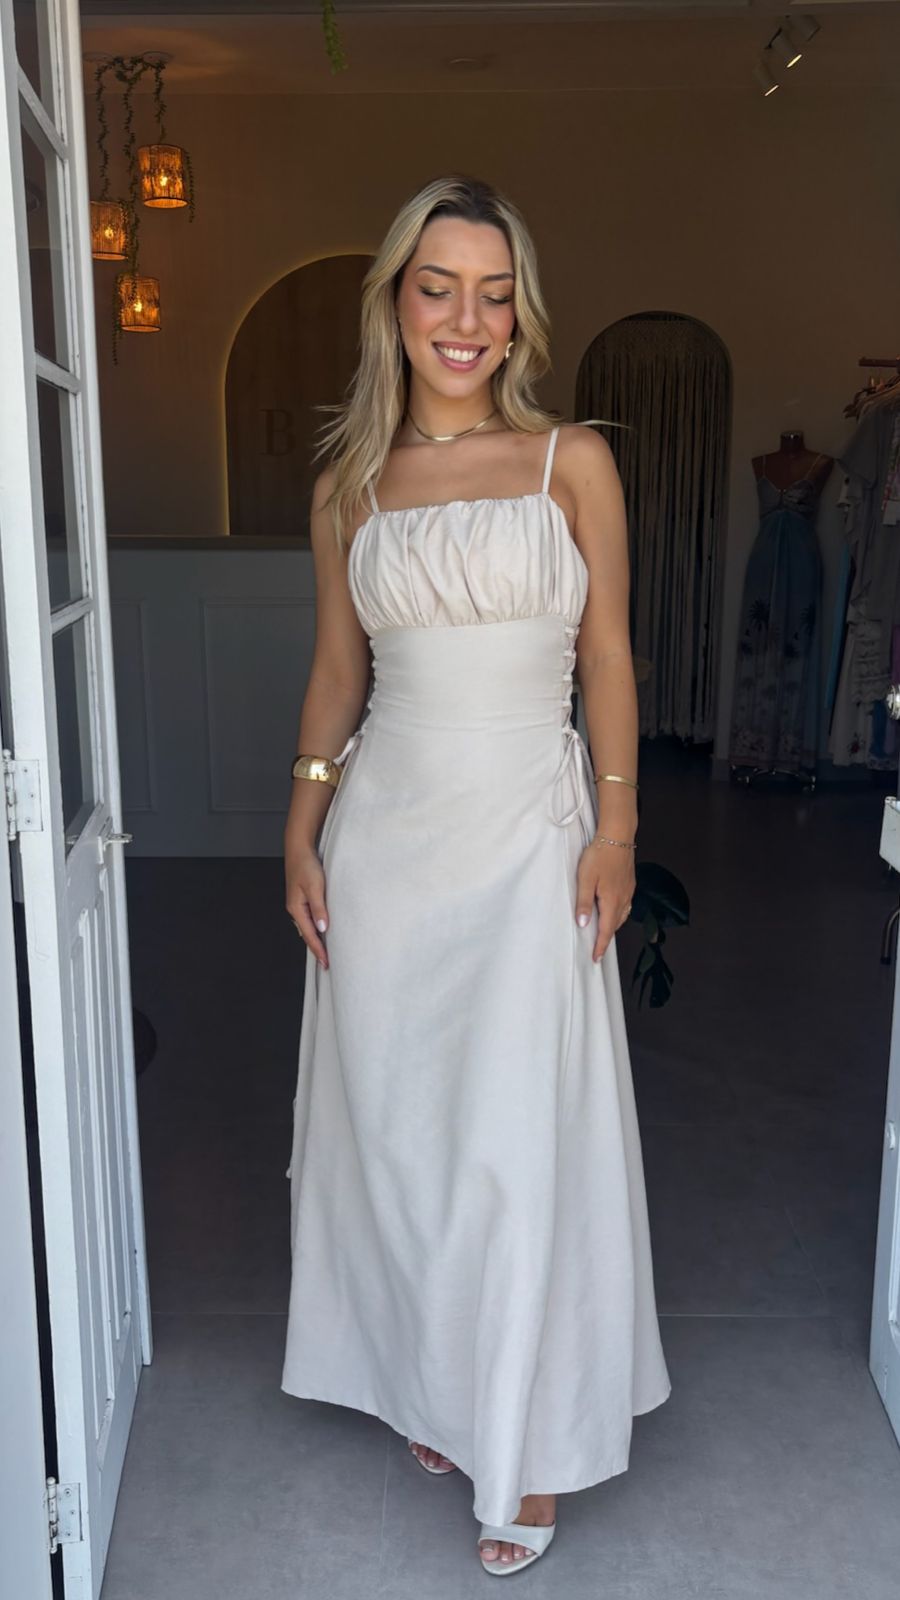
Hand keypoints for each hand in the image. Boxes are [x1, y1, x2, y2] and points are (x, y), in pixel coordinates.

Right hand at [286, 846, 329, 967]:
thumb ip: (319, 908)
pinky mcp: (302, 898)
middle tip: (327, 963)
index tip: (326, 963)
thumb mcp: (315, 887)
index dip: (318, 949)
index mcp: (296, 908)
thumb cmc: (306, 865)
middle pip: (306, 934)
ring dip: (316, 939)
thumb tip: (322, 928)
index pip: (309, 935)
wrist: (299, 848)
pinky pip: (309, 918)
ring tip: (325, 951)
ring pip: (307, 927)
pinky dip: (315, 927)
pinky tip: (322, 929)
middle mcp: (295, 908)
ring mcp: (298, 903)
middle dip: (316, 948)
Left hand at [575, 838, 635, 962]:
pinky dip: (619, 913)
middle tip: (597, 947)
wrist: (617, 836)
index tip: (596, 958)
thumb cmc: (600, 856)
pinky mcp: (630, 883)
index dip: (601, 946)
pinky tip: (614, 909)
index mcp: (612, 901)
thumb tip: (583, 924)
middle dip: (607, 937)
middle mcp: (623, 899)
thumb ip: (584, 903)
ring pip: (622, 915)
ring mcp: (629, 891)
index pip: (606, 930)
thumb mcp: (585, 880)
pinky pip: (626, 905)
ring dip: (613, 925)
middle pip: (616, 925)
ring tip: (604, 931)